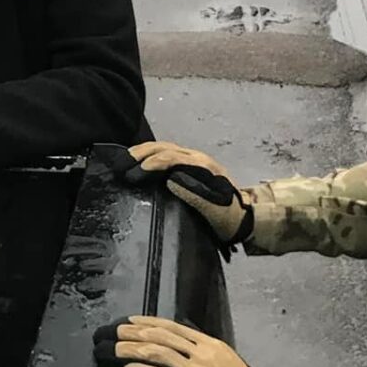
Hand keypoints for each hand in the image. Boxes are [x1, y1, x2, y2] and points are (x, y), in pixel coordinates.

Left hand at [94, 316, 273, 366]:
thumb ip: (207, 355)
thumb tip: (181, 345)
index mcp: (215, 347)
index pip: (175, 328)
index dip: (149, 323)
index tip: (130, 321)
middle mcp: (208, 356)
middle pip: (163, 338)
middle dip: (134, 334)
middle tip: (112, 332)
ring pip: (160, 356)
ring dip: (133, 351)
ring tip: (114, 350)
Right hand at [126, 142, 253, 249]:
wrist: (243, 219)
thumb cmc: (228, 218)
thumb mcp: (214, 211)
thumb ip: (195, 196)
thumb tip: (169, 181)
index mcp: (203, 167)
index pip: (174, 157)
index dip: (154, 162)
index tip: (137, 171)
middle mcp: (197, 158)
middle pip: (166, 147)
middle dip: (143, 153)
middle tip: (122, 163)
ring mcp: (193, 160)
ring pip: (165, 148)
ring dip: (144, 151)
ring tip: (125, 159)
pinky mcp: (188, 166)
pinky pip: (167, 154)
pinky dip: (150, 155)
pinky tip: (138, 161)